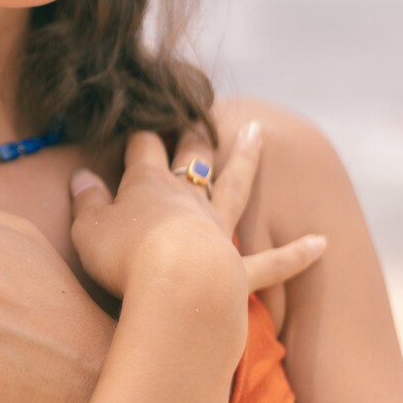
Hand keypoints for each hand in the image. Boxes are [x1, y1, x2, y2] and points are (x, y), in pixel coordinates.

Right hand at [70, 120, 326, 296]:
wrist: (176, 288)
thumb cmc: (124, 257)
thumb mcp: (89, 228)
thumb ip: (86, 201)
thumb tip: (81, 176)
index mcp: (148, 184)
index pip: (144, 148)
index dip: (139, 136)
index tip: (137, 126)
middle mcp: (188, 198)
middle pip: (194, 155)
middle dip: (194, 133)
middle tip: (199, 114)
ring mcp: (218, 230)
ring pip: (236, 186)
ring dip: (247, 159)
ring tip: (258, 132)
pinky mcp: (239, 270)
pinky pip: (272, 262)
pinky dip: (296, 254)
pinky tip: (322, 243)